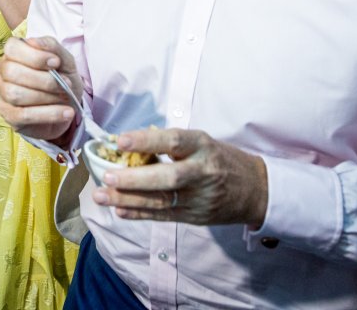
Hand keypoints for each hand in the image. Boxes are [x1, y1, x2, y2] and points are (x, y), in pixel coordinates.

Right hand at [0, 36, 79, 141]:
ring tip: (65, 98)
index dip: (34, 55)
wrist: (67, 107)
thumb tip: (35, 41)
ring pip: (16, 94)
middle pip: (12, 72)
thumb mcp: (64, 61)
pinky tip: (66, 112)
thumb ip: (52, 47)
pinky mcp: (9, 116)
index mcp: (13, 53)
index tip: (56, 62)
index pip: (12, 48)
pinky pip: (24, 115)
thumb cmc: (62, 79)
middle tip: (65, 84)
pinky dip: (49, 114)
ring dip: (46, 97)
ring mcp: (3, 95)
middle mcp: (3, 72)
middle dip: (43, 79)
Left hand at [91, 127, 268, 227]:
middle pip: (167, 177)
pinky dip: (139, 214)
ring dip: (128, 199)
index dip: (146, 140)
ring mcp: (199, 198)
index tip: (120, 140)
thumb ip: (171, 145)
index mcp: (202, 146)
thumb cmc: (221, 159)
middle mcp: (202, 172)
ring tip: (101, 196)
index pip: (173, 141)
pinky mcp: (195, 216)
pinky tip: (119, 210)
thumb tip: (129, 145)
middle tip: (108, 176)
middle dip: (135, 178)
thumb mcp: (202, 142)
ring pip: (161, 200)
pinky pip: (163, 216)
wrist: (255, 190)